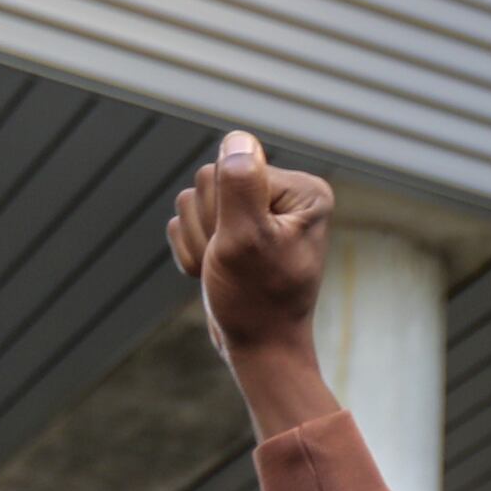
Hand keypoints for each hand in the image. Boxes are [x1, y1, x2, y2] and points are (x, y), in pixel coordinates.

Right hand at [168, 130, 342, 436]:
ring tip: (226, 273)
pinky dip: (192, 252)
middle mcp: (284, 195)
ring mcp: (256, 213)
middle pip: (208, 180)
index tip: (244, 248)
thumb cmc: (257, 301)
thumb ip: (241, 184)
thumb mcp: (246, 240)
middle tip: (232, 265)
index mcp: (303, 190)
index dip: (223, 211)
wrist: (259, 351)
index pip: (230, 166)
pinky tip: (214, 274)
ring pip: (192, 201)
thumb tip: (238, 139)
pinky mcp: (232, 230)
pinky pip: (187, 223)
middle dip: (209, 228)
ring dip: (198, 243)